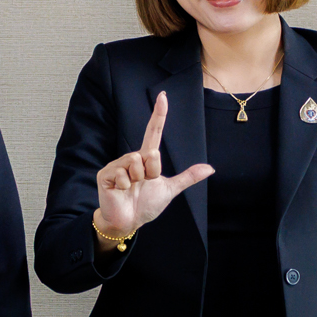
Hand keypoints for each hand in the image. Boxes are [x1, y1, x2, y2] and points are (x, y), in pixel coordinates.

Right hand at [93, 90, 215, 241]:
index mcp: (146, 159)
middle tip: (145, 184)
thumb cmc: (146, 205)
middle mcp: (131, 158)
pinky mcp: (106, 174)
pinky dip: (126, 186)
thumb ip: (188, 177)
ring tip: (132, 188)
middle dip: (152, 172)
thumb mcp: (170, 189)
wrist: (128, 221)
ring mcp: (117, 165)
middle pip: (150, 153)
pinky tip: (121, 191)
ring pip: (136, 162)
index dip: (159, 115)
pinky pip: (123, 174)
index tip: (163, 96)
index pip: (154, 132)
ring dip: (139, 179)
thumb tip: (210, 168)